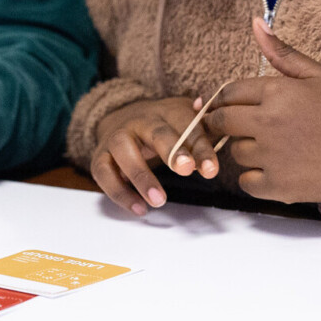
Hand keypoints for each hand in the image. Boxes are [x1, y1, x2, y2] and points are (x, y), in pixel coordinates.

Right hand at [91, 96, 220, 216]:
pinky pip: (104, 174)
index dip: (200, 148)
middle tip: (186, 170)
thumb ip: (205, 128)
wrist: (121, 116)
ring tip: (159, 200)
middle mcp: (141, 121)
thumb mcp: (186, 123)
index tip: (210, 170)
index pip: (188, 127)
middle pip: (156, 132)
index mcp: (168, 111)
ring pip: (124, 150)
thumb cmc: (164, 126)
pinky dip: (119, 193)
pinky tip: (139, 209)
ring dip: (141, 175)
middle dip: (172, 151)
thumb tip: (220, 124)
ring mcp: (117, 137)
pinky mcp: (100, 157)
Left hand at [203, 17, 320, 203]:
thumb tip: (256, 23)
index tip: (226, 105)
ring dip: (246, 149)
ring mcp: (272, 157)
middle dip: (223, 123)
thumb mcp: (319, 74)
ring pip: (236, 153)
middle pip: (222, 123)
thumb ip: (282, 52)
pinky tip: (274, 169)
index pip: (229, 92)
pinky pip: (246, 183)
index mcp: (276, 92)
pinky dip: (255, 178)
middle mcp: (268, 123)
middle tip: (237, 126)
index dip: (223, 98)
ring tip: (270, 146)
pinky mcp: (278, 186)